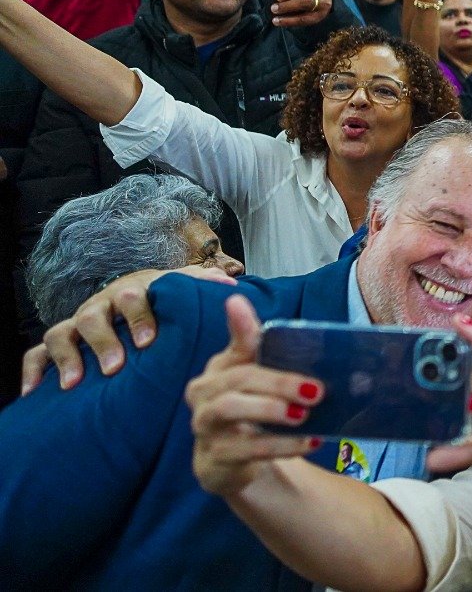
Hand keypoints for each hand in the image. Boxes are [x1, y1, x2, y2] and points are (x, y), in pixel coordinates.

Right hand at [21, 264, 235, 393]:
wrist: (133, 301)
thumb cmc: (162, 303)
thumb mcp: (181, 291)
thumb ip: (203, 286)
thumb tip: (231, 286)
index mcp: (133, 293)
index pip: (132, 298)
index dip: (138, 318)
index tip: (148, 342)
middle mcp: (101, 306)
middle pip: (93, 315)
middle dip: (104, 340)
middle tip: (115, 367)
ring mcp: (76, 324)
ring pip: (61, 333)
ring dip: (68, 356)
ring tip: (73, 383)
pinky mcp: (59, 344)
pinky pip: (36, 355)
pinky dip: (33, 370)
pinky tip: (33, 392)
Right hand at [187, 295, 322, 496]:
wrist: (236, 462)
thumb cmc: (253, 410)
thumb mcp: (266, 383)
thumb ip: (281, 361)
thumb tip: (301, 334)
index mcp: (222, 367)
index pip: (235, 343)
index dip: (238, 325)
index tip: (236, 302)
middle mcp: (205, 392)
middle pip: (239, 378)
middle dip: (278, 382)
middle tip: (315, 391)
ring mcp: (204, 425)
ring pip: (230, 408)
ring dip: (270, 409)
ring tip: (304, 415)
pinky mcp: (213, 457)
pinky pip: (247, 448)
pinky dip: (281, 445)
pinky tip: (309, 441)